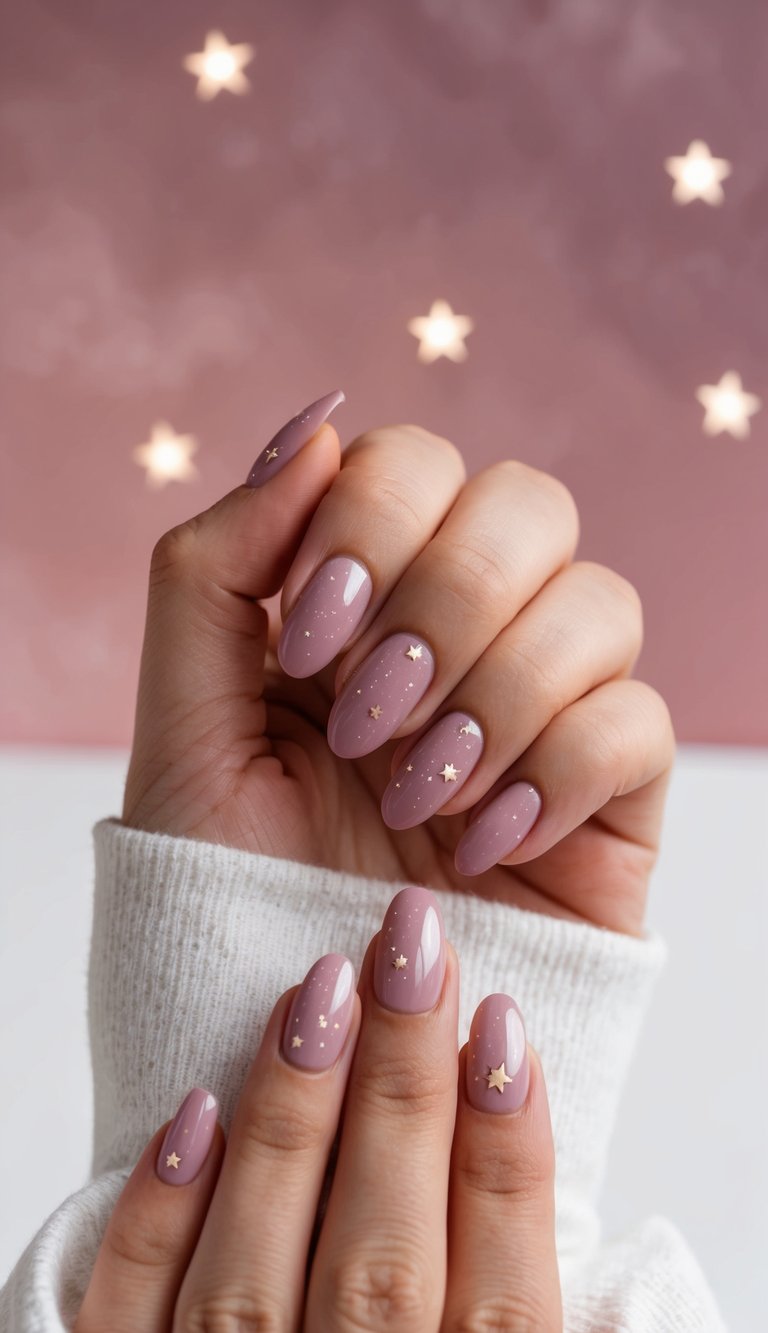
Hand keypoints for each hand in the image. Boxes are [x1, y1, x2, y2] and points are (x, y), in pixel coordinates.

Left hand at [74, 887, 560, 1331]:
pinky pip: (131, 1324)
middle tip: (414, 949)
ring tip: (321, 989)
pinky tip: (192, 1113)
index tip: (504, 1022)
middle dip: (405, 1089)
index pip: (502, 1291)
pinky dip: (157, 1222)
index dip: (508, 1148)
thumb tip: (508, 1135)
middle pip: (385, 1259)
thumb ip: (499, 1298)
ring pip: (256, 1283)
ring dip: (292, 1125)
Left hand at [123, 392, 674, 933]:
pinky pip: (640, 723)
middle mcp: (465, 632)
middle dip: (447, 601)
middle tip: (371, 715)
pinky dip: (560, 772)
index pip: (415, 463)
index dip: (372, 526)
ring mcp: (547, 705)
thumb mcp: (182, 723)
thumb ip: (214, 565)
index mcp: (363, 595)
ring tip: (415, 797)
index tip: (309, 640)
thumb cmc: (228, 881)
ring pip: (600, 603)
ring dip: (498, 694)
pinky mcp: (610, 793)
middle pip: (529, 504)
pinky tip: (482, 842)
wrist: (302, 1031)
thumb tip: (315, 426)